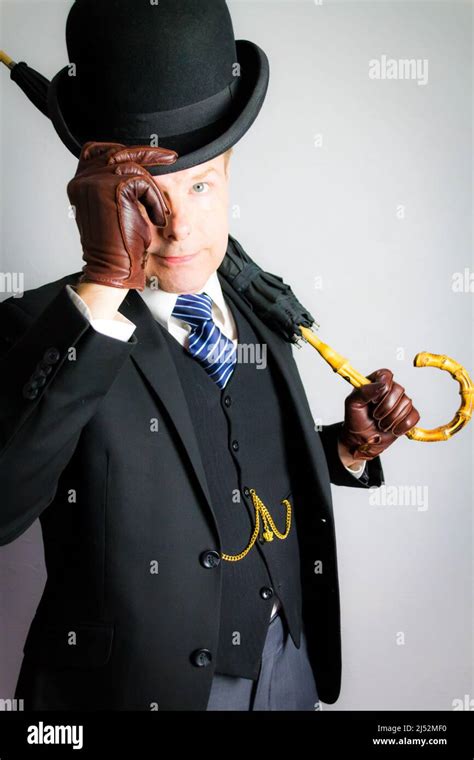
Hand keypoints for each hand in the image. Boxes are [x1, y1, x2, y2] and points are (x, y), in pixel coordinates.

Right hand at [67, 141, 177, 290]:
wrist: (114, 268)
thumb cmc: (117, 245)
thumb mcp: (114, 208)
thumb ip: (114, 185)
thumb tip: (134, 163)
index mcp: (80, 183)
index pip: (97, 150)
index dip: (124, 149)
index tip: (151, 153)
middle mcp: (83, 180)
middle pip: (118, 153)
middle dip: (148, 154)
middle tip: (171, 157)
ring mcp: (95, 182)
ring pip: (133, 168)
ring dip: (152, 192)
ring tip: (158, 215)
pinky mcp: (112, 188)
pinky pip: (144, 183)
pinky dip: (155, 201)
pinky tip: (156, 220)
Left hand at [338, 368, 419, 460]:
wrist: (361, 440)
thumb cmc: (356, 420)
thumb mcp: (352, 404)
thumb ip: (364, 391)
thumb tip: (382, 385)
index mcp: (375, 382)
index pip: (386, 375)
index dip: (383, 387)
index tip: (374, 401)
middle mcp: (390, 390)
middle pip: (399, 389)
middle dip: (386, 407)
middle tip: (375, 416)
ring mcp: (400, 402)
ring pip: (407, 404)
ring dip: (392, 419)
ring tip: (381, 424)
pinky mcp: (408, 415)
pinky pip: (414, 416)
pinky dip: (402, 426)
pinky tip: (393, 430)